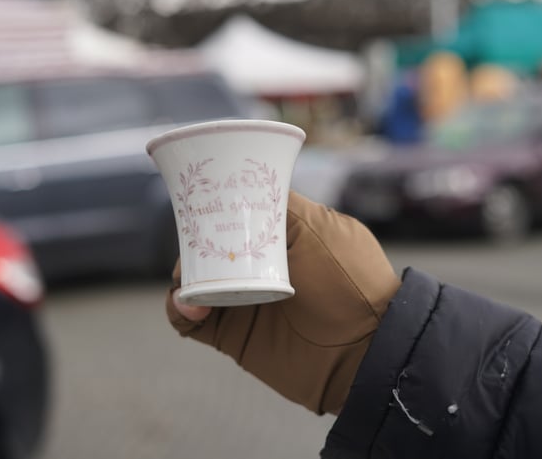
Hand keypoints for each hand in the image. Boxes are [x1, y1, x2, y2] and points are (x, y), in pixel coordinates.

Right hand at [166, 191, 400, 414]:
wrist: (362, 353)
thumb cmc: (350, 283)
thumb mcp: (322, 228)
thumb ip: (283, 205)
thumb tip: (246, 188)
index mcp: (279, 236)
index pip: (236, 213)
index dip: (215, 206)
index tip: (200, 201)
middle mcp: (257, 265)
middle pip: (207, 245)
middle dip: (191, 243)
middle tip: (191, 248)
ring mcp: (242, 300)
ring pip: (193, 280)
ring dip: (182, 276)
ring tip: (190, 283)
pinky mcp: (230, 333)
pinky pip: (188, 319)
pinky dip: (178, 310)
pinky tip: (189, 307)